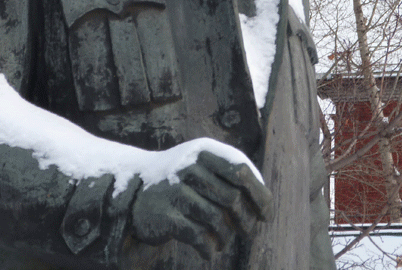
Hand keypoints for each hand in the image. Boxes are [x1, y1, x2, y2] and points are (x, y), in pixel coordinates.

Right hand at [129, 151, 272, 259]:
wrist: (135, 190)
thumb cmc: (182, 181)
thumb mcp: (203, 167)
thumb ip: (232, 178)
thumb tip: (266, 207)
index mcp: (203, 151)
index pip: (240, 171)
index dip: (259, 195)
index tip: (266, 215)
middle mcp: (188, 166)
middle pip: (231, 197)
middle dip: (246, 220)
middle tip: (249, 233)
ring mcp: (174, 189)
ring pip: (216, 219)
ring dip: (226, 236)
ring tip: (225, 241)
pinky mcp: (164, 215)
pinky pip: (198, 235)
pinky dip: (209, 248)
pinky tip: (210, 251)